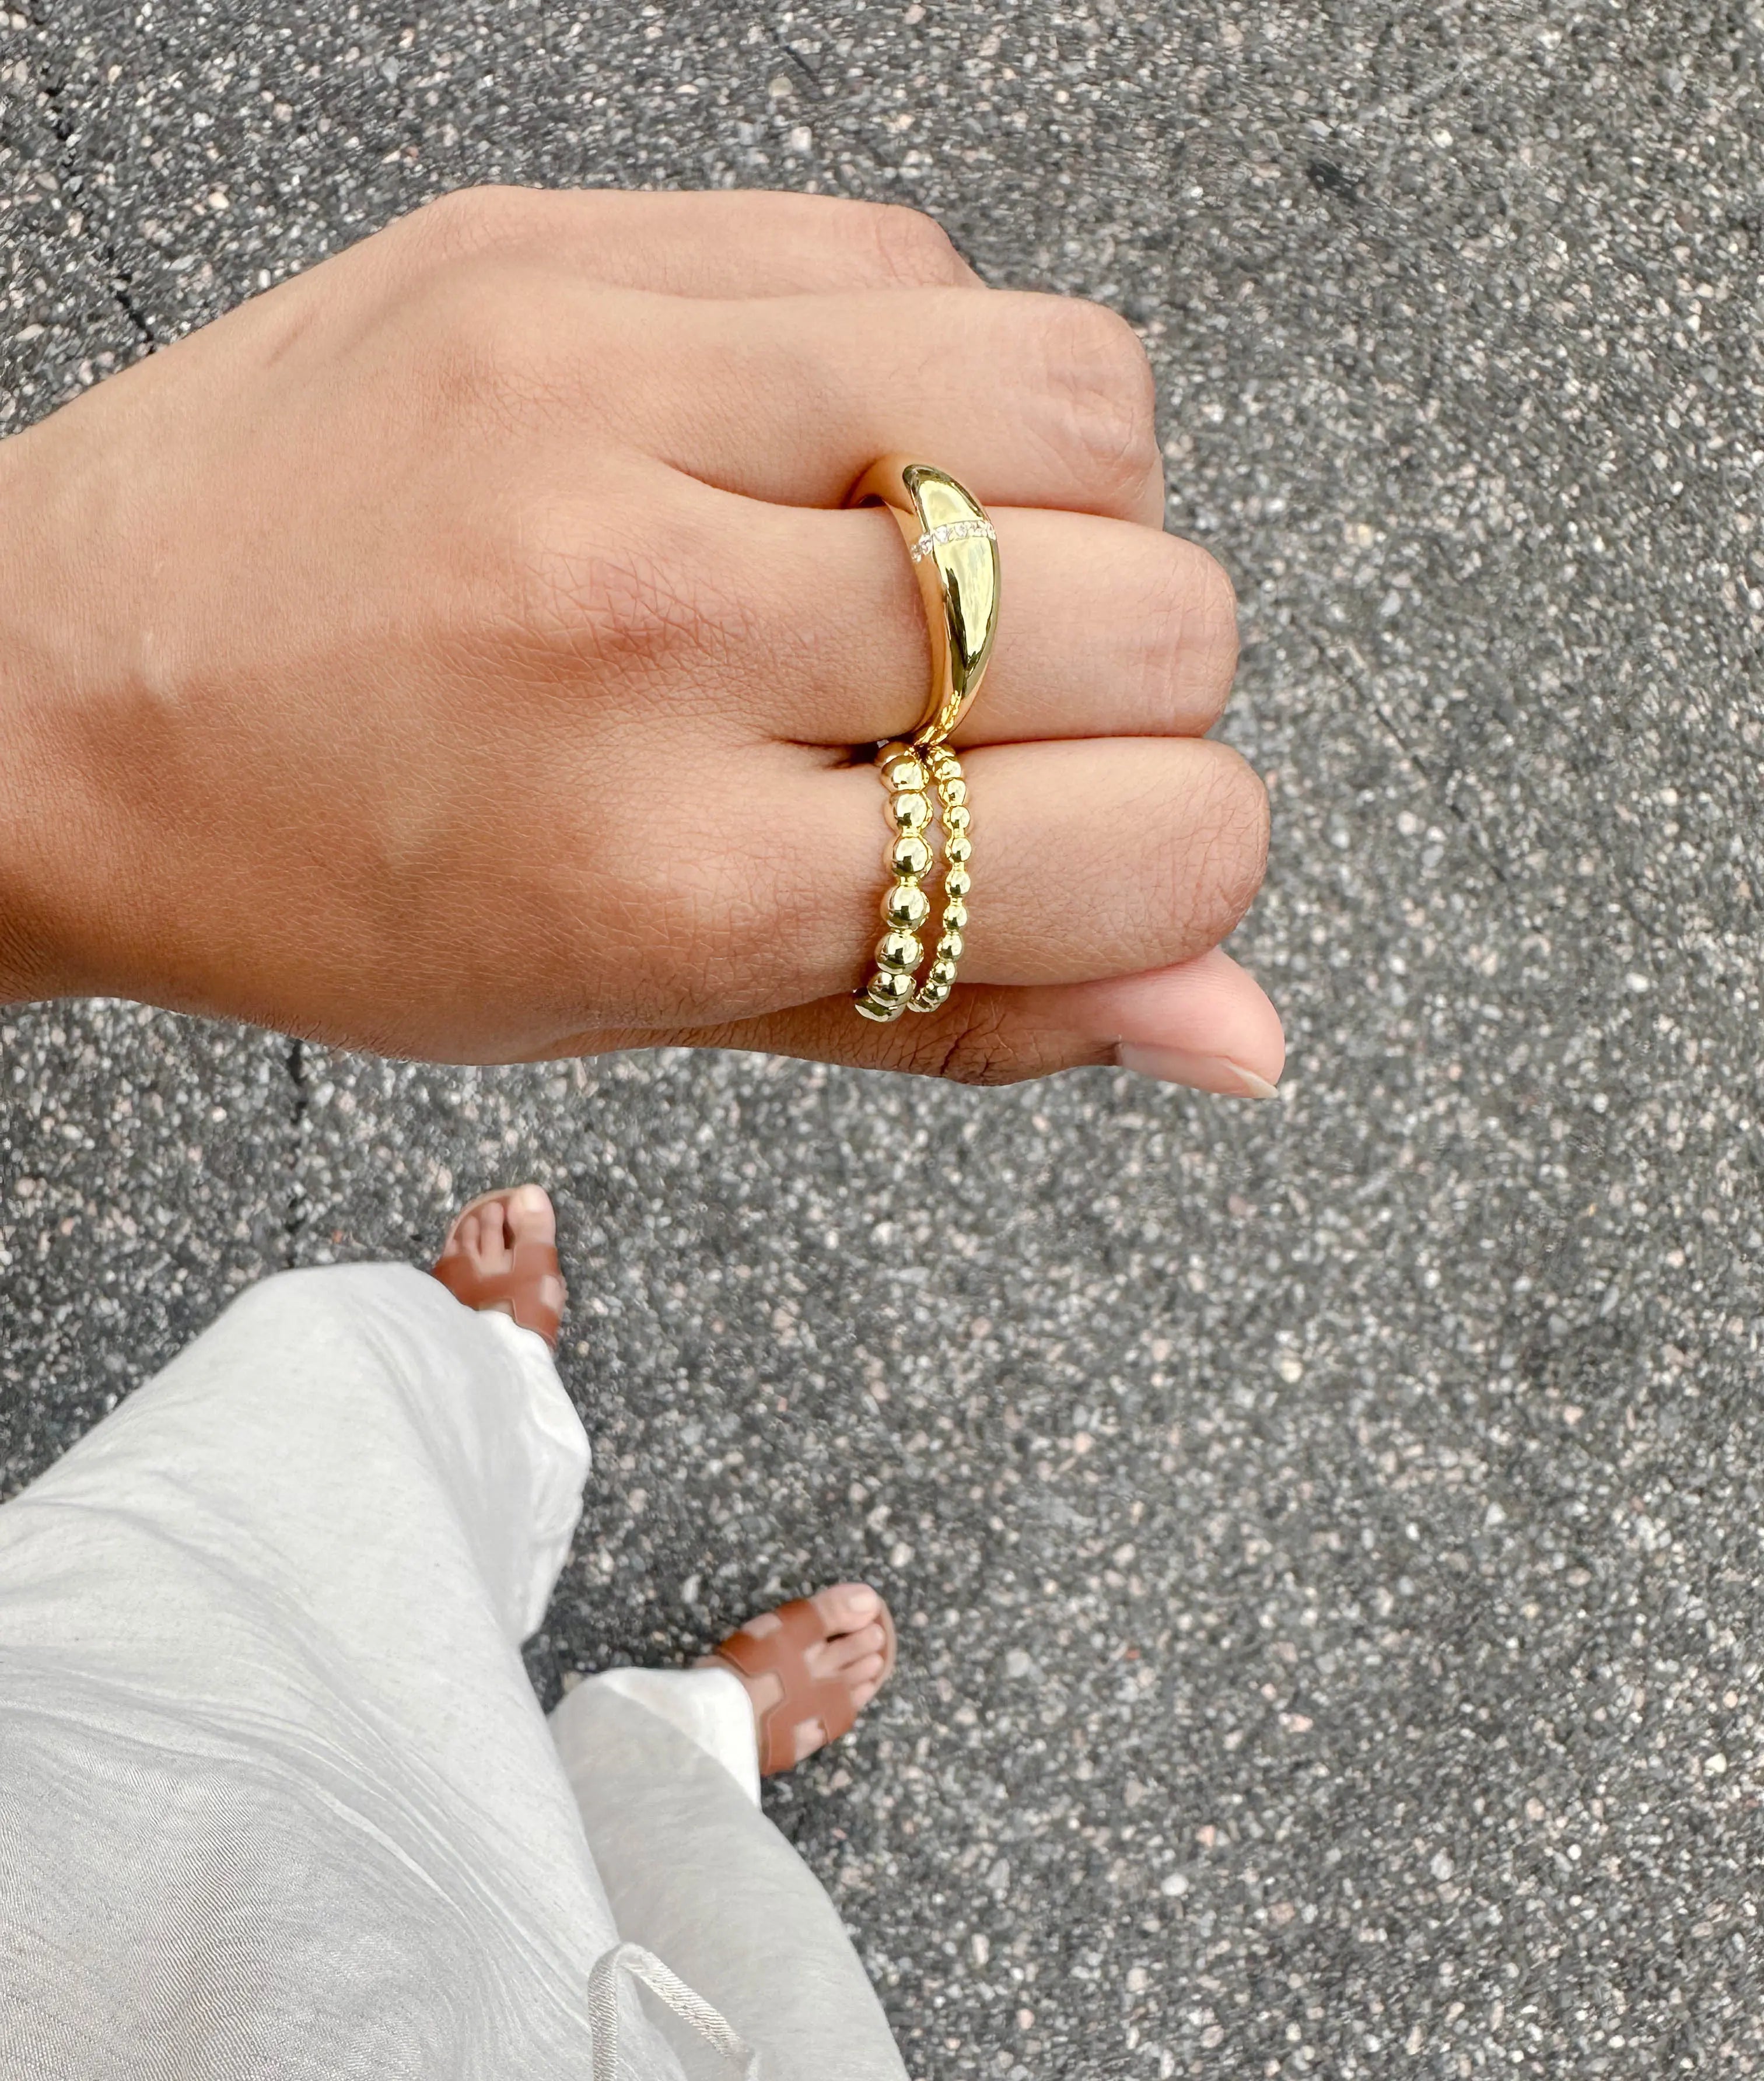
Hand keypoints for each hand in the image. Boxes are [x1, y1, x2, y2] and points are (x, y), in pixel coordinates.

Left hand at [0, 188, 1279, 1091]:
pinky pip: (913, 259)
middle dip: (1143, 698)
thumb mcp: (654, 1013)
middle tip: (1005, 724)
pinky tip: (824, 458)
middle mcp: (658, 628)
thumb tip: (1239, 1030)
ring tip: (938, 574)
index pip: (1145, 846)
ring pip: (1086, 401)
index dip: (1188, 871)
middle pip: (1158, 617)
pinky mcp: (561, 249)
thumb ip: (969, 1017)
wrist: (54, 694)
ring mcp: (603, 399)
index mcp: (682, 881)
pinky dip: (930, 378)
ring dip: (1076, 512)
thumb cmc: (344, 892)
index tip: (1120, 857)